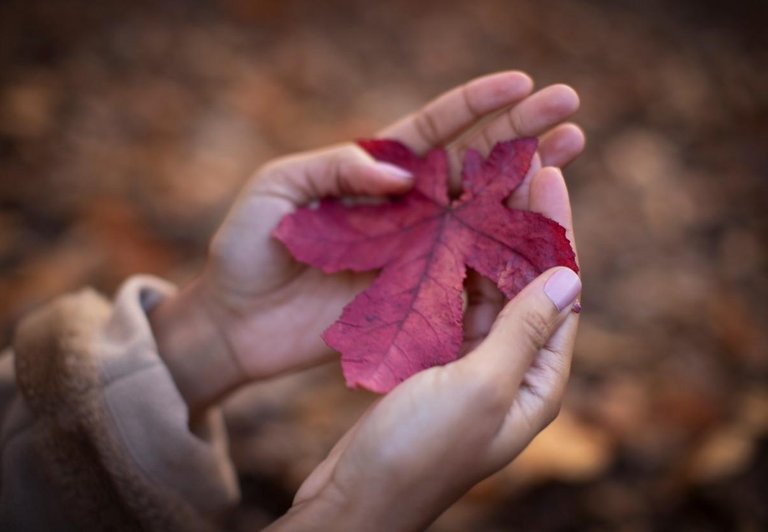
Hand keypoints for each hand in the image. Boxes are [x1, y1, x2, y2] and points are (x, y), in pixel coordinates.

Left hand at [150, 71, 583, 413]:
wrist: (237, 323)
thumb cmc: (247, 249)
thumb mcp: (276, 189)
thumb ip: (333, 168)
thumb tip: (399, 172)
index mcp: (374, 173)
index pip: (434, 130)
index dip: (476, 106)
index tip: (521, 84)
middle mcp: (405, 208)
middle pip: (473, 164)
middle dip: (522, 134)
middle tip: (571, 110)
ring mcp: (415, 252)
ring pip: (481, 214)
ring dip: (527, 187)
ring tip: (571, 155)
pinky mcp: (416, 296)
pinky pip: (467, 273)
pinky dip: (504, 256)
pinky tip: (541, 236)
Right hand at [267, 167, 580, 530]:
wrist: (358, 498)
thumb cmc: (419, 451)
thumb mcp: (480, 388)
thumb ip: (523, 332)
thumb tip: (570, 277)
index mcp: (537, 380)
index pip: (560, 290)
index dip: (556, 228)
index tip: (549, 173)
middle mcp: (512, 370)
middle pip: (525, 282)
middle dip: (523, 223)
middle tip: (517, 163)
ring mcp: (472, 366)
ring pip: (486, 288)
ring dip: (484, 239)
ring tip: (480, 184)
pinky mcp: (435, 364)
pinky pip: (450, 305)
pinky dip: (449, 267)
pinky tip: (439, 230)